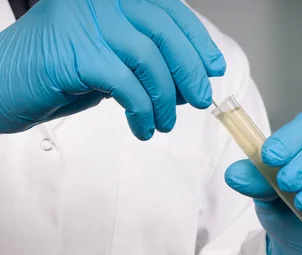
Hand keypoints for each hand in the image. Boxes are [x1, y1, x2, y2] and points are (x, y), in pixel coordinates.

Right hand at [0, 0, 224, 139]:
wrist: (3, 85)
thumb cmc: (58, 72)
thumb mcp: (111, 59)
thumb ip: (146, 62)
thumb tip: (190, 81)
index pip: (168, 11)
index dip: (197, 40)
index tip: (213, 68)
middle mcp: (100, 1)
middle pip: (163, 32)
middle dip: (189, 70)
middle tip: (199, 100)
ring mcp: (85, 22)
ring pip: (149, 59)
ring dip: (165, 98)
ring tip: (164, 123)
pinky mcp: (76, 53)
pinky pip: (127, 85)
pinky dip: (142, 111)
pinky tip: (142, 127)